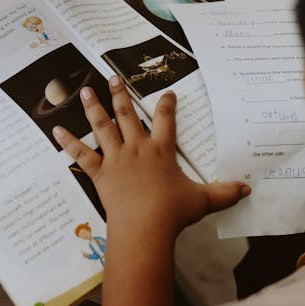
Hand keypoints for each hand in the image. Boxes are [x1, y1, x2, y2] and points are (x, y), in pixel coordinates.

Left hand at [52, 75, 249, 237]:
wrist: (145, 228)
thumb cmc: (173, 212)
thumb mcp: (203, 201)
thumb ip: (225, 193)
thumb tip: (248, 190)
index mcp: (161, 150)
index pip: (165, 119)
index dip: (166, 104)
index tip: (166, 92)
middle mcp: (137, 148)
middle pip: (127, 114)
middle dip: (120, 94)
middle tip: (113, 77)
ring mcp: (116, 159)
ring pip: (103, 127)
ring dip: (94, 107)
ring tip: (86, 90)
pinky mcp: (100, 174)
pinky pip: (82, 155)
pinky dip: (69, 143)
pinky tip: (56, 129)